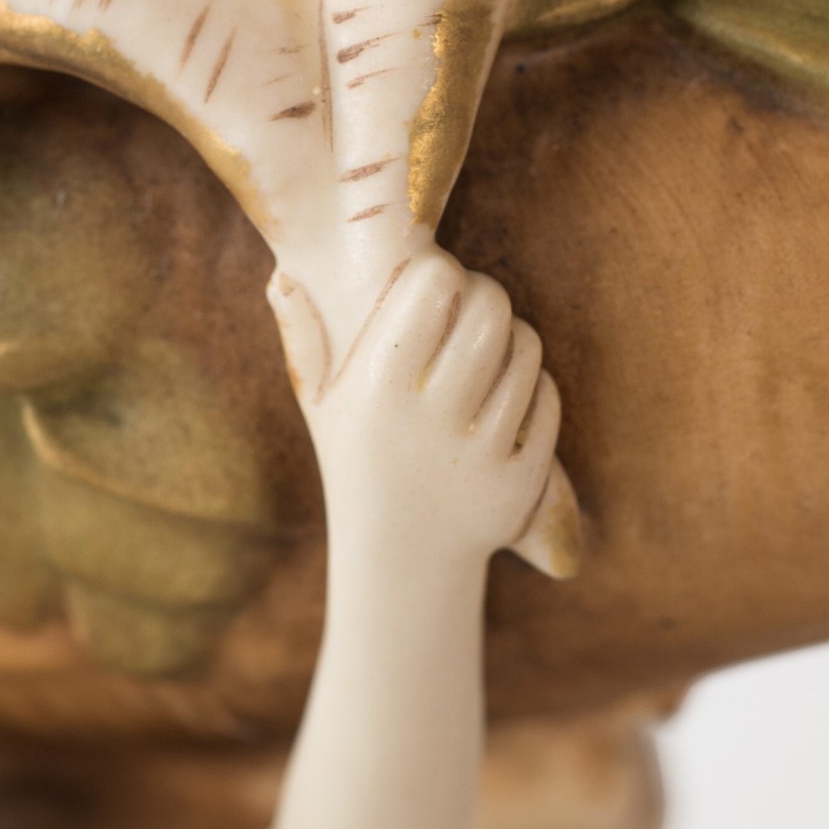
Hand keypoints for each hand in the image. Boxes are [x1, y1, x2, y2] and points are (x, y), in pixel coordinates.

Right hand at [270, 249, 566, 568]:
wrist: (400, 556)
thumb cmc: (357, 455)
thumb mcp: (319, 402)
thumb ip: (302, 338)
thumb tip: (282, 277)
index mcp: (375, 387)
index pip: (436, 283)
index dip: (441, 272)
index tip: (432, 285)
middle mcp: (429, 418)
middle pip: (491, 308)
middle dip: (484, 295)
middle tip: (467, 309)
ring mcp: (480, 452)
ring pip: (526, 347)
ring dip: (512, 336)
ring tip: (484, 351)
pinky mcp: (522, 478)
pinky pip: (546, 395)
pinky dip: (532, 383)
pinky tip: (502, 392)